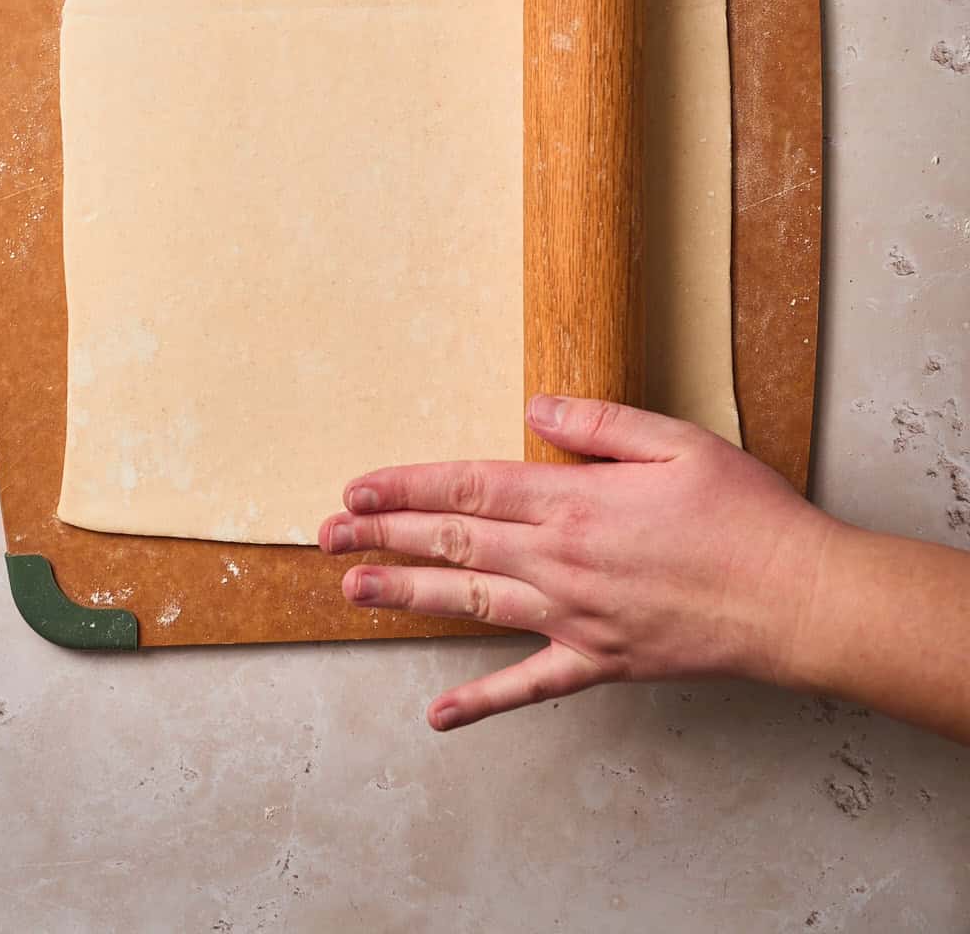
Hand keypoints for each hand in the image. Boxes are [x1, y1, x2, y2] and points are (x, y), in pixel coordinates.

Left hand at [317, 394, 834, 730]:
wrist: (797, 600)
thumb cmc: (744, 514)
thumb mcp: (675, 440)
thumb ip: (597, 423)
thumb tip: (533, 407)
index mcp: (573, 501)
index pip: (468, 487)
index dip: (406, 486)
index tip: (357, 485)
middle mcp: (560, 561)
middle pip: (454, 542)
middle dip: (383, 534)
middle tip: (326, 534)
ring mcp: (575, 617)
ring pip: (472, 602)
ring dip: (407, 594)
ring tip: (352, 589)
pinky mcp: (601, 661)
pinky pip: (529, 684)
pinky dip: (481, 702)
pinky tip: (438, 715)